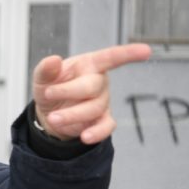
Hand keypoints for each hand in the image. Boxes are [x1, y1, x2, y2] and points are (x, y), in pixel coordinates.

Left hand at [32, 43, 151, 143]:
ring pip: (94, 109)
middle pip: (92, 86)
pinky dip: (96, 133)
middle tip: (48, 95)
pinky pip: (105, 127)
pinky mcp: (101, 121)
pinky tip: (85, 137)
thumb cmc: (50, 88)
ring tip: (53, 118)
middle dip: (68, 91)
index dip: (128, 54)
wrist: (48, 113)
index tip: (146, 51)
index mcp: (88, 65)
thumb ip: (46, 69)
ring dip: (71, 115)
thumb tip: (53, 60)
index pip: (110, 57)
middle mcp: (99, 82)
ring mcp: (103, 102)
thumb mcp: (42, 77)